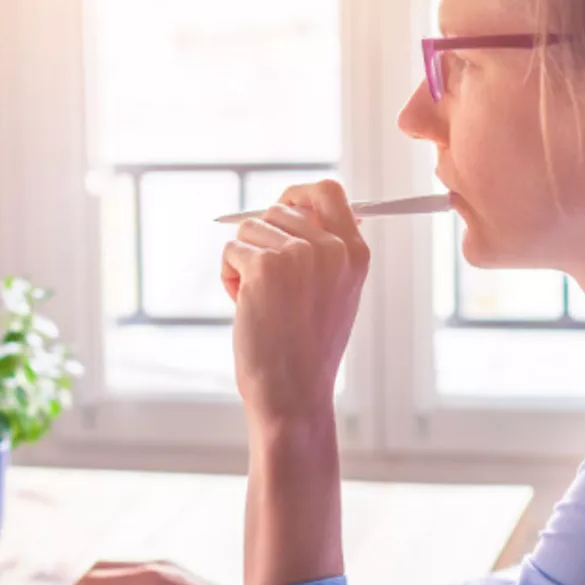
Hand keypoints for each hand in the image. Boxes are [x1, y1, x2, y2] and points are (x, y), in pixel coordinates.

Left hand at [220, 180, 370, 429]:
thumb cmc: (307, 350)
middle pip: (277, 210)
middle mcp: (331, 247)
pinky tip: (245, 308)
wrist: (293, 393)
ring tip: (260, 302)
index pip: (328, 192)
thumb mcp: (334, 294)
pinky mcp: (264, 266)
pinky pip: (231, 251)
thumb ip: (324, 251)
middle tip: (268, 286)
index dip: (298, 194)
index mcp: (355, 253)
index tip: (281, 205)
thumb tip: (296, 208)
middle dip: (262, 242)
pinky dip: (229, 279)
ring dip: (244, 263)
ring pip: (249, 230)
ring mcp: (298, 254)